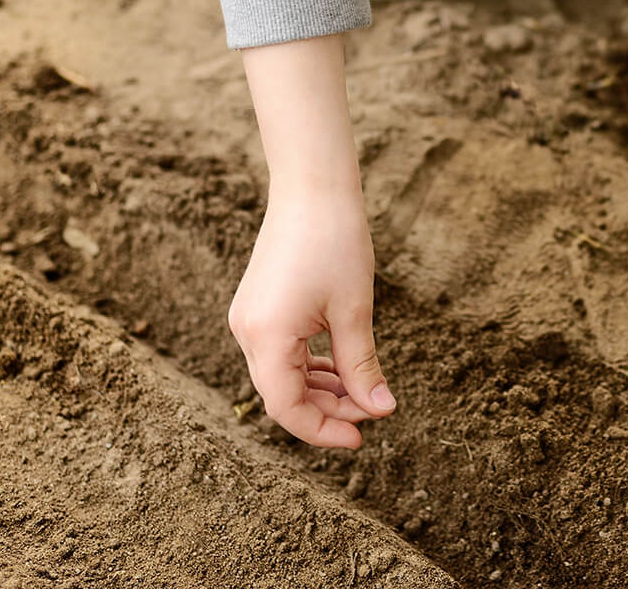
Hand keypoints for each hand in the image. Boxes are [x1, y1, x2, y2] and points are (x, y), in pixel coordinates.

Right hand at [228, 191, 393, 447]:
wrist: (312, 188)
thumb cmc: (336, 243)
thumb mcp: (355, 311)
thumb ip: (362, 367)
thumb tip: (380, 410)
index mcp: (267, 337)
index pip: (287, 408)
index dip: (323, 430)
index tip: (360, 439)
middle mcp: (247, 332)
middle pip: (283, 395)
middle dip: (328, 409)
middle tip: (372, 411)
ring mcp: (249, 319)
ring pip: (282, 375)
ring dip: (321, 388)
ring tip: (363, 390)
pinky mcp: (258, 308)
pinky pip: (281, 352)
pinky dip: (310, 366)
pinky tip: (342, 367)